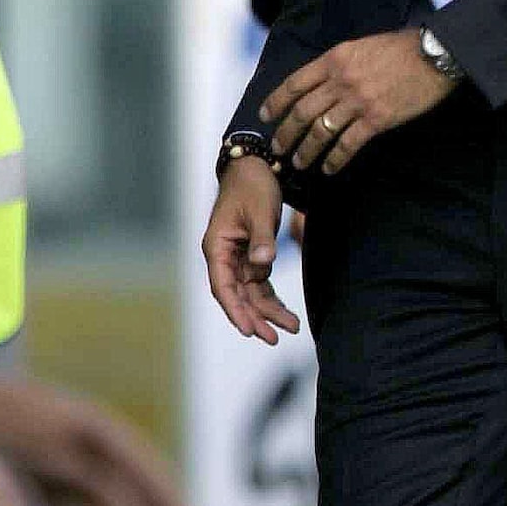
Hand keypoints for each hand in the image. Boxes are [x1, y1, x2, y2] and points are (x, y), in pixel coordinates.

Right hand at [202, 157, 300, 343]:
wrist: (256, 167)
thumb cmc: (253, 186)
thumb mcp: (260, 210)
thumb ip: (262, 239)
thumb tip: (262, 264)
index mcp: (217, 247)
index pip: (223, 286)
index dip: (235, 310)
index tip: (248, 330)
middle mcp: (224, 257)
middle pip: (237, 296)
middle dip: (254, 318)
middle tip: (274, 338)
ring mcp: (238, 259)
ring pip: (250, 294)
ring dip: (267, 312)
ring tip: (290, 329)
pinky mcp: (252, 257)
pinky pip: (261, 285)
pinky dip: (272, 299)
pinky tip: (287, 315)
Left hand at [262, 30, 461, 175]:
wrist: (434, 55)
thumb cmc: (401, 49)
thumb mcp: (361, 46)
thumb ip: (339, 64)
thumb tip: (322, 82)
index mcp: (334, 59)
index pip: (294, 84)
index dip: (275, 102)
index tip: (266, 116)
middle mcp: (341, 81)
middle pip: (302, 112)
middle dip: (285, 134)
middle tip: (278, 148)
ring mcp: (358, 101)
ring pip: (320, 132)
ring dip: (306, 151)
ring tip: (300, 163)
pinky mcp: (377, 119)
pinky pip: (348, 144)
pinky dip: (335, 159)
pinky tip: (329, 168)